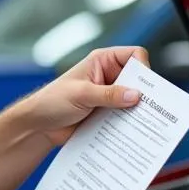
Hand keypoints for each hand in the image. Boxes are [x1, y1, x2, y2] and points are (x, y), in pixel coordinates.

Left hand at [24, 46, 149, 146]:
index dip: (143, 68)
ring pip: (134, 101)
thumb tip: (135, 95)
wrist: (38, 126)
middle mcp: (109, 76)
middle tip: (150, 109)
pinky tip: (131, 134)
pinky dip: (129, 125)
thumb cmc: (52, 102)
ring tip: (142, 125)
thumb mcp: (81, 95)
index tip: (145, 87)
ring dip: (137, 112)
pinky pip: (125, 118)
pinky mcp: (107, 115)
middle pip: (138, 80)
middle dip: (144, 93)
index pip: (134, 55)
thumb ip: (109, 95)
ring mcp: (109, 96)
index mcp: (102, 61)